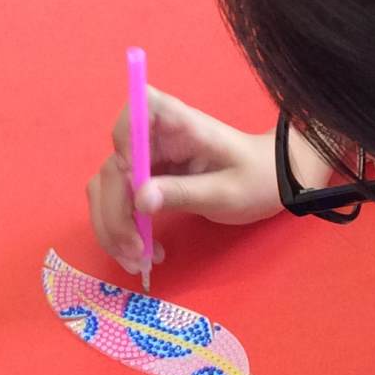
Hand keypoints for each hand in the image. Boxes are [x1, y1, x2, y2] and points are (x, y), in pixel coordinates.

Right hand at [85, 89, 284, 276]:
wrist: (268, 183)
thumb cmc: (255, 178)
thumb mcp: (226, 191)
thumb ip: (184, 192)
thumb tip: (139, 200)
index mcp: (176, 123)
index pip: (133, 114)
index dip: (124, 146)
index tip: (133, 185)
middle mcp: (152, 136)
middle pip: (112, 167)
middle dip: (116, 214)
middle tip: (137, 252)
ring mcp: (143, 159)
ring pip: (106, 190)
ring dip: (113, 228)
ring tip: (139, 261)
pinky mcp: (140, 180)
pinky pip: (116, 203)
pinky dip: (120, 230)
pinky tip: (142, 251)